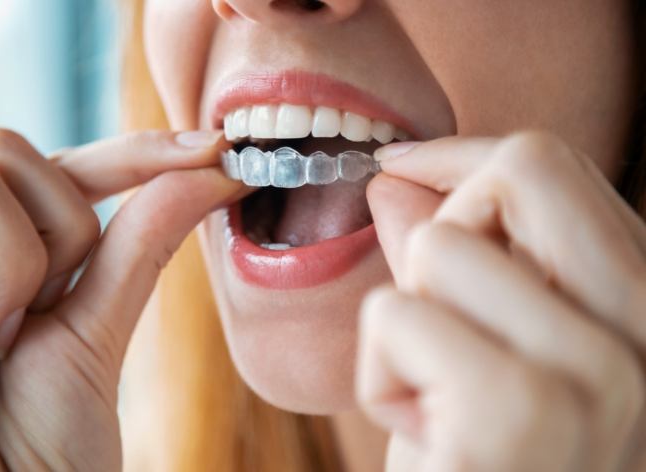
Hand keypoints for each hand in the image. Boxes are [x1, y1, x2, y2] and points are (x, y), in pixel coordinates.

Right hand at [0, 127, 243, 470]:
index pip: (72, 172)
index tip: (215, 151)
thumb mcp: (98, 332)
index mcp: (16, 261)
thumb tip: (211, 171)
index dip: (138, 153)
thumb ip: (141, 245)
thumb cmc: (43, 448)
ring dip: (6, 254)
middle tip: (42, 315)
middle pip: (13, 152)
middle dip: (56, 227)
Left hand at [357, 131, 645, 470]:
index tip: (403, 167)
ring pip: (439, 249)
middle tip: (432, 305)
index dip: (464, 159)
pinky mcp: (518, 412)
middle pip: (523, 169)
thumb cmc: (476, 464)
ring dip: (406, 326)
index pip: (557, 168)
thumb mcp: (475, 353)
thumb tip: (397, 176)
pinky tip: (424, 436)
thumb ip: (453, 260)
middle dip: (445, 221)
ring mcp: (599, 376)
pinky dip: (380, 374)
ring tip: (438, 402)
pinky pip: (395, 315)